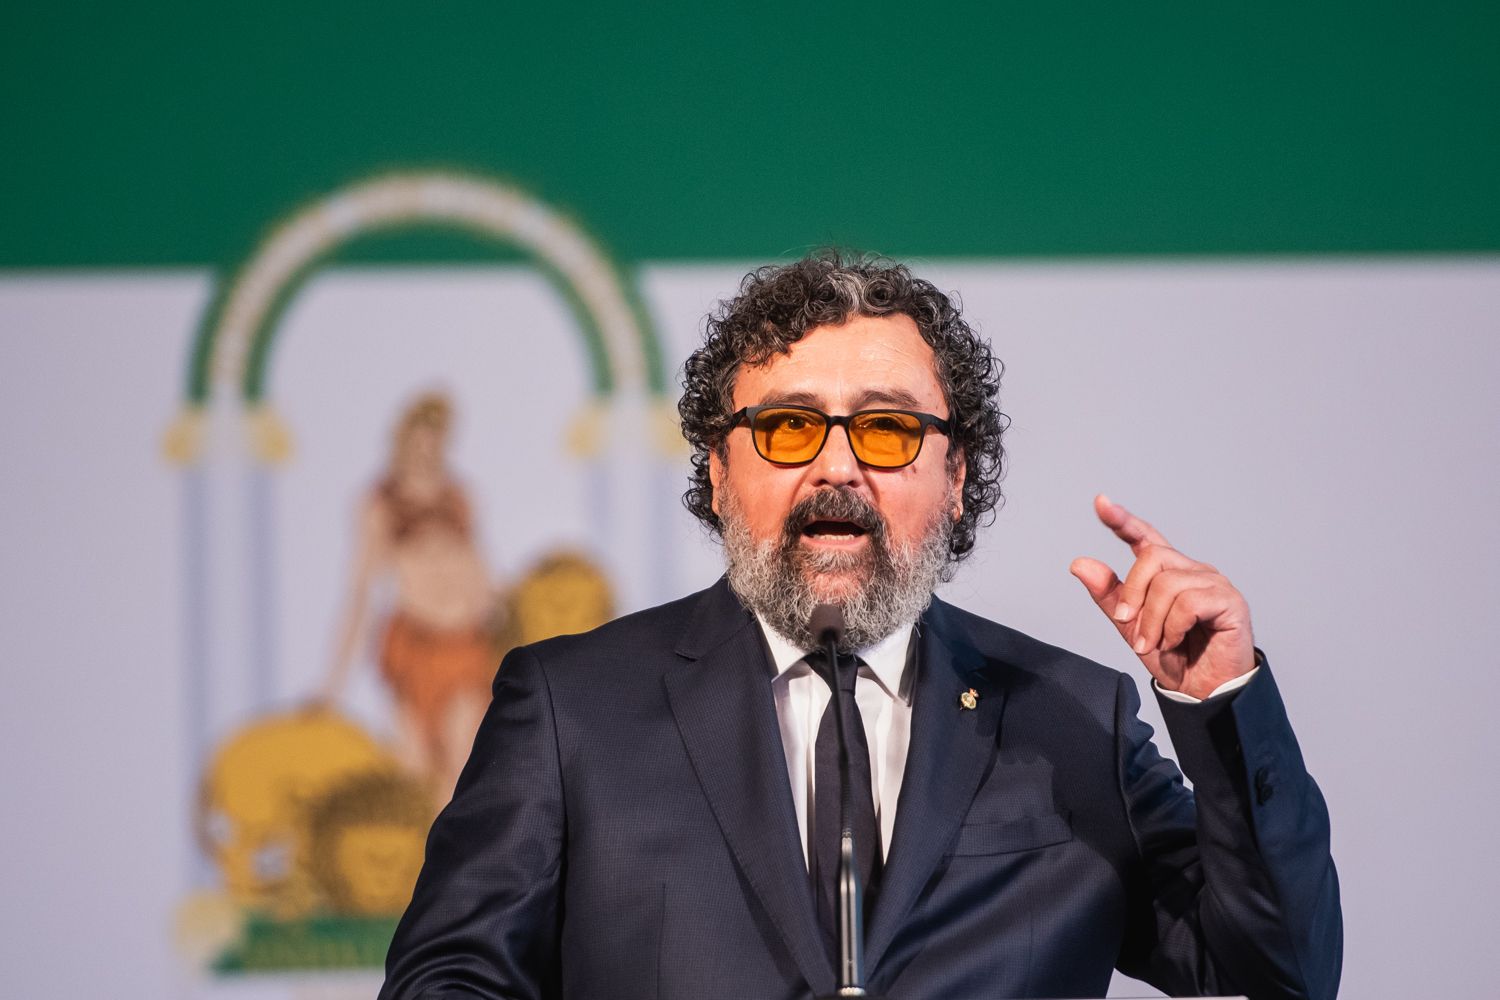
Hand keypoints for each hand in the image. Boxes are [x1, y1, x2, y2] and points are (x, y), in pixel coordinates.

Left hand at [1069, 494, 1255, 699]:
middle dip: (1132, 592)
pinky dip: (1173, 626)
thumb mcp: (1131, 626)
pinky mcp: (1230, 601)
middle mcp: (1192, 570)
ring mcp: (1213, 583)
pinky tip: (1175, 641)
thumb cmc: (1173, 657)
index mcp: (1168, 572)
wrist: (1201, 692)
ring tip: (1154, 644)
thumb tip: (1080, 564)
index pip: (1145, 538)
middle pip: (1152, 557)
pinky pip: (1189, 601)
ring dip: (1152, 619)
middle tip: (1128, 624)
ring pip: (1168, 583)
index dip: (1123, 520)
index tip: (1101, 503)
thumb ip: (1110, 595)